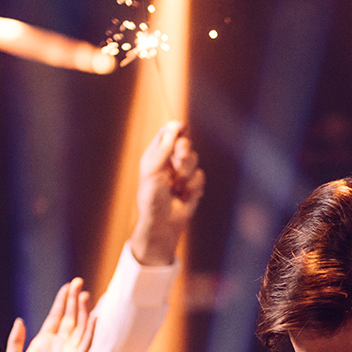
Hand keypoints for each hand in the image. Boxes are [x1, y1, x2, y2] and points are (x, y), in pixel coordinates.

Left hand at [7, 277, 95, 351]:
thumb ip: (16, 339)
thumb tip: (20, 320)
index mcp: (45, 341)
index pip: (57, 316)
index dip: (62, 301)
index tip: (67, 286)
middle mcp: (59, 344)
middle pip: (70, 317)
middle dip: (74, 299)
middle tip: (78, 281)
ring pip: (80, 326)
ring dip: (83, 311)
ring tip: (84, 294)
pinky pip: (86, 343)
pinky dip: (91, 330)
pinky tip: (93, 317)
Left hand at [129, 122, 204, 265]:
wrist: (162, 225)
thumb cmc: (151, 198)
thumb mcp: (153, 170)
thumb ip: (164, 148)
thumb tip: (174, 126)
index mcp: (155, 156)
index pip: (167, 135)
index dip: (174, 130)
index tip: (180, 127)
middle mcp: (169, 162)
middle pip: (184, 144)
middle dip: (183, 151)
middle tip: (178, 158)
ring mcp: (182, 174)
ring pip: (193, 160)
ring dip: (185, 174)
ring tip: (176, 188)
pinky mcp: (193, 185)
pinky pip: (200, 176)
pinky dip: (192, 187)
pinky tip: (184, 197)